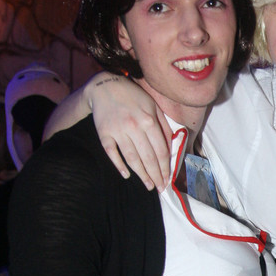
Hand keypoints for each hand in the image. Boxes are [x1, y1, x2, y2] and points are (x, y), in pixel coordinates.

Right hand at [87, 73, 171, 189]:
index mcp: (149, 120)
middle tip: (160, 188)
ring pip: (132, 158)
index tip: (167, 179)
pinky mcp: (104, 133)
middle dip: (156, 175)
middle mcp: (134, 127)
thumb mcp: (153, 106)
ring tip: (148, 185)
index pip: (160, 151)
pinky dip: (119, 165)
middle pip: (148, 158)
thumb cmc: (133, 97)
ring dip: (141, 175)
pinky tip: (127, 175)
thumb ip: (163, 126)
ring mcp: (118, 131)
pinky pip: (112, 153)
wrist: (105, 87)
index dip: (165, 168)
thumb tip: (170, 147)